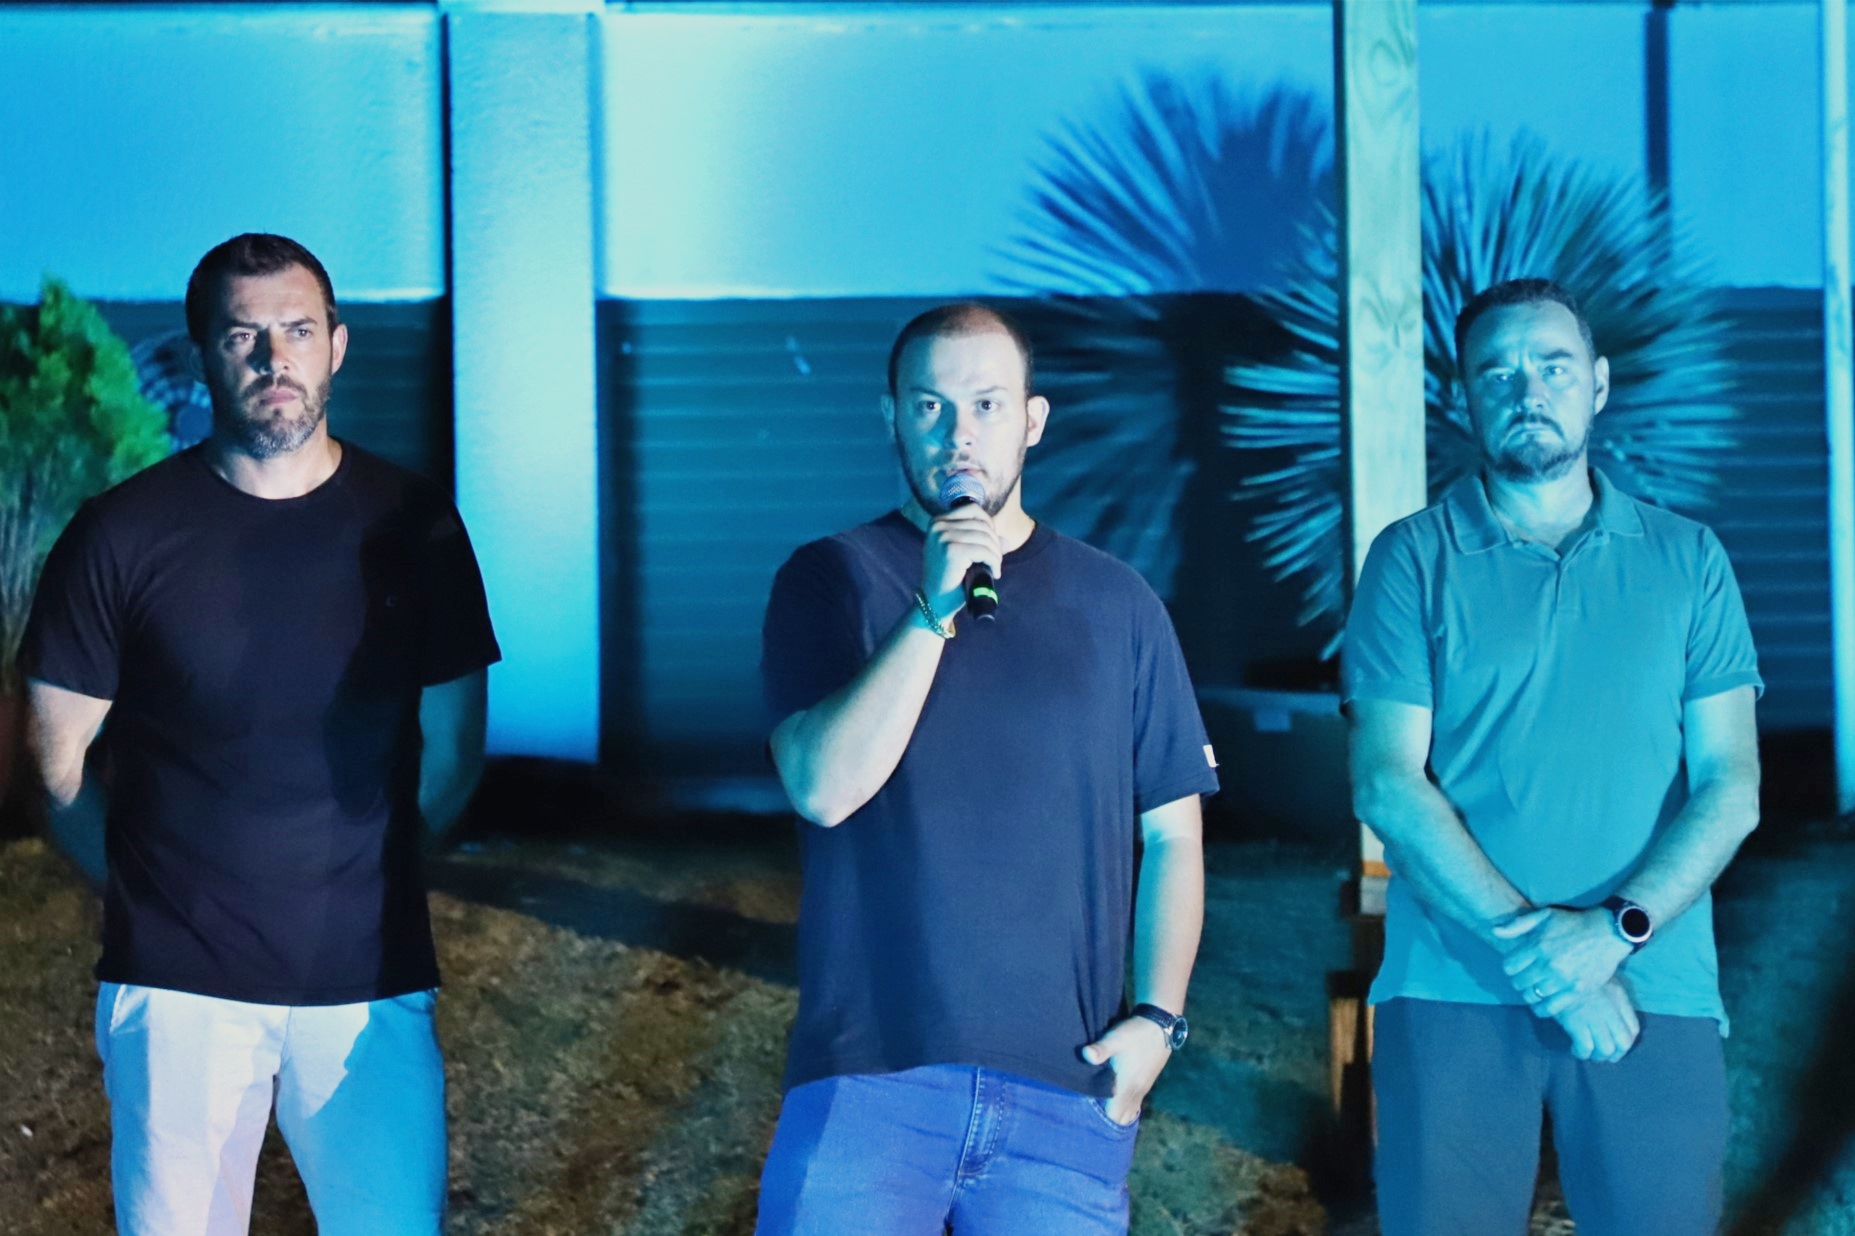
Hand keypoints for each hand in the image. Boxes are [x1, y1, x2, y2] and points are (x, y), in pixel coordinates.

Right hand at [922, 503, 1001, 617]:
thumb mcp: (964, 555)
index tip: (991, 545)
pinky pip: (984, 551)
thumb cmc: (949, 579)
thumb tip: (1006, 540)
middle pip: (981, 524)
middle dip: (995, 543)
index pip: (973, 510)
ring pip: (985, 538)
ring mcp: (943, 537)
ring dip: (996, 554)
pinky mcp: (952, 551)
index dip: (989, 526)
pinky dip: (994, 562)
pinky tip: (994, 573)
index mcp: (938, 521)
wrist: (935, 603)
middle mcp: (938, 526)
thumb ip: (983, 543)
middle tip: (995, 561)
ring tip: (994, 568)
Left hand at [1080, 1015, 1171, 1125]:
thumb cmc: (1135, 1032)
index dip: (1100, 1117)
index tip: (1086, 1111)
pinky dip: (1124, 1105)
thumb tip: (1085, 1054)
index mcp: (1127, 1087)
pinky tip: (1114, 1096)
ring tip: (1100, 1104)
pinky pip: (1135, 1103)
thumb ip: (1101, 1049)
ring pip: (1129, 1112)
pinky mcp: (1146, 1082)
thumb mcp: (1116, 1038)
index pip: (1114, 1116)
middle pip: (1121, 1118)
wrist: (1161, 1024)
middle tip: (1090, 1110)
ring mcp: (1143, 1088)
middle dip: (1107, 1118)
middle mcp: (1136, 1092)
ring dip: (1117, 1111)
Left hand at [1494, 906, 1632, 1017]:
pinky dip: (1541, 1009)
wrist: (1608, 933)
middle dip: (1518, 980)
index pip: (1509, 966)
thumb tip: (1494, 931)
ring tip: (1534, 988)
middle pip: (1519, 982)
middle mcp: (1548, 964)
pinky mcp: (1576, 991)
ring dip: (1529, 993)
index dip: (1509, 967)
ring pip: (1533, 995)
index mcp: (1538, 945)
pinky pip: (1551, 1008)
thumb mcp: (1544, 915)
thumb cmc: (1573, 923)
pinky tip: (1541, 1004)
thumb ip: (1518, 924)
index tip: (1516, 966)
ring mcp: (1563, 979)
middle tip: (1525, 978)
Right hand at [1553, 978, 1639, 1062]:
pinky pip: (1586, 1047)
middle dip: (1615, 1054)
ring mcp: (1593, 1018)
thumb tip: (1615, 1016)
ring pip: (1606, 1048)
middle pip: (1623, 1043)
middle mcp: (1610, 1010)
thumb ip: (1614, 997)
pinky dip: (1582, 1052)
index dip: (1627, 1042)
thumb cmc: (1579, 974)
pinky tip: (1575, 1048)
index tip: (1617, 1045)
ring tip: (1589, 1053)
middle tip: (1604, 1055)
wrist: (1558, 970)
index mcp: (1619, 998)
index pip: (1634, 1029)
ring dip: (1598, 1056)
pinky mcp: (1575, 1023)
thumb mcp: (1604, 979)